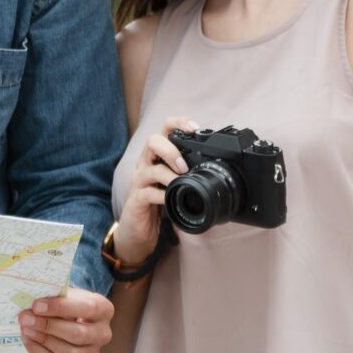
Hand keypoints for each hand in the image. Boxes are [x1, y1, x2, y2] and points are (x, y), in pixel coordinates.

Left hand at [17, 287, 113, 352]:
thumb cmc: (69, 304)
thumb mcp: (67, 294)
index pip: (87, 308)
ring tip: (26, 329)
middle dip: (48, 326)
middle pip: (78, 334)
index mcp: (104, 309)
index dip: (60, 307)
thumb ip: (55, 296)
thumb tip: (33, 304)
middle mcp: (103, 333)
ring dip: (44, 341)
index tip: (37, 305)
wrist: (73, 319)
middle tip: (26, 318)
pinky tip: (29, 341)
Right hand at [112, 116, 196, 267]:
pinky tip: (170, 199)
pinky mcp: (136, 199)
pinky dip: (162, 195)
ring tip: (181, 182)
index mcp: (157, 155)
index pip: (164, 129)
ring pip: (150, 168)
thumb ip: (187, 171)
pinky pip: (148, 193)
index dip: (178, 123)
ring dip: (169, 174)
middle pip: (152, 141)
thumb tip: (215, 165)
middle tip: (184, 166)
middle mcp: (145, 163)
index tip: (194, 128)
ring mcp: (139, 181)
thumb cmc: (158, 201)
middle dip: (170, 149)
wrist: (138, 228)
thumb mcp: (174, 182)